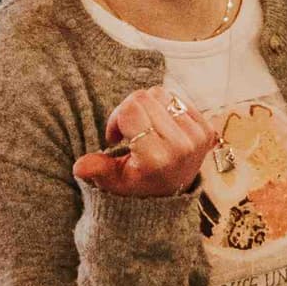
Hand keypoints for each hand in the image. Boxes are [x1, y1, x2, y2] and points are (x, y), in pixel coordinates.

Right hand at [76, 85, 212, 199]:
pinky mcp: (207, 128)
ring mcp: (197, 136)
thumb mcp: (113, 181)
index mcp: (156, 158)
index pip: (130, 110)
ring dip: (149, 107)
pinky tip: (162, 129)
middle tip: (129, 133)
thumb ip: (97, 170)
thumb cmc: (136, 184)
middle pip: (144, 97)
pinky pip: (178, 98)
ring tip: (146, 130)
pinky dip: (166, 109)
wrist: (171, 192)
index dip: (116, 118)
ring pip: (162, 93)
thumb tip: (79, 167)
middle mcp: (181, 145)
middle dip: (130, 110)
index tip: (115, 137)